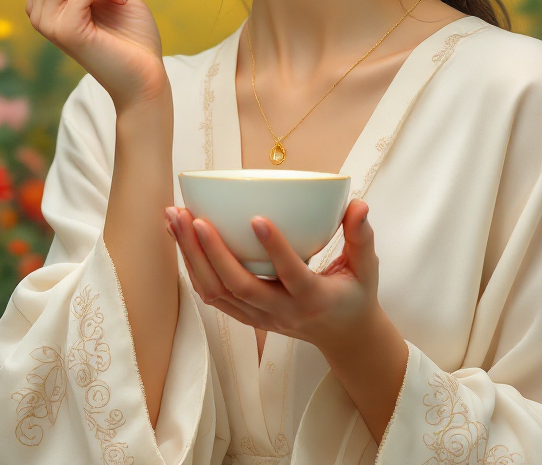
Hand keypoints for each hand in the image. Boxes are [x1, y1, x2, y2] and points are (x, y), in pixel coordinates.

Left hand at [167, 200, 388, 356]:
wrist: (343, 337)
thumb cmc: (355, 294)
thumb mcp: (367, 267)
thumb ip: (362, 236)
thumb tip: (358, 204)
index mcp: (313, 298)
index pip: (292, 274)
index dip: (275, 249)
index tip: (257, 218)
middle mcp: (281, 311)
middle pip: (238, 286)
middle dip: (211, 251)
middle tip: (193, 215)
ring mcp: (260, 317)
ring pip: (217, 292)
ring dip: (191, 256)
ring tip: (175, 218)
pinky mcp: (246, 316)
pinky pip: (212, 295)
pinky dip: (191, 267)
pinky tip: (179, 237)